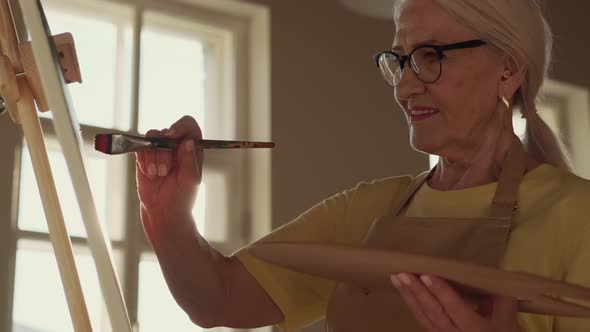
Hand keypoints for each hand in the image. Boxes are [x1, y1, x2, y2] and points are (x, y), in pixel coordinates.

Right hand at [135, 116, 203, 243]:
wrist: (164, 212)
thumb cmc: (183, 198)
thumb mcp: (191, 180)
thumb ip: (189, 160)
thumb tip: (187, 141)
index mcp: (192, 149)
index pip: (188, 126)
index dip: (180, 126)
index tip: (172, 136)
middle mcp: (175, 146)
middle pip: (167, 131)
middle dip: (164, 150)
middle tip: (164, 170)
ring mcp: (159, 151)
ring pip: (151, 137)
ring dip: (153, 157)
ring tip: (157, 175)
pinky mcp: (145, 158)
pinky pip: (140, 148)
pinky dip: (143, 160)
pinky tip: (149, 174)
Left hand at [390, 273, 522, 331]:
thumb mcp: (509, 319)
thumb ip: (500, 298)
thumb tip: (489, 277)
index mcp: (476, 329)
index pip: (455, 308)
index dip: (441, 292)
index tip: (427, 275)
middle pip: (434, 312)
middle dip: (417, 292)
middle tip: (403, 273)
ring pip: (423, 316)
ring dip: (409, 296)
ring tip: (397, 278)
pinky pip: (422, 320)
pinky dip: (411, 304)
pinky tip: (403, 290)